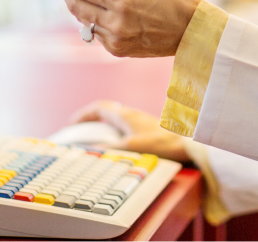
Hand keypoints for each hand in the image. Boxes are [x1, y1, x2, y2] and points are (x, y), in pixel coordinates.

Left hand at [52, 0, 198, 57]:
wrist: (187, 28)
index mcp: (122, 0)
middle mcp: (115, 22)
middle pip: (76, 6)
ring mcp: (114, 40)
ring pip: (82, 20)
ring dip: (76, 5)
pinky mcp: (116, 51)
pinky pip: (95, 32)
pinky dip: (92, 19)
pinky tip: (98, 10)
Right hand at [71, 100, 188, 162]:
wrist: (185, 143)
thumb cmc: (159, 144)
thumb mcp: (129, 148)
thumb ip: (109, 149)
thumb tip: (88, 150)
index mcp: (125, 115)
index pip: (100, 107)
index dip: (84, 114)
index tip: (72, 124)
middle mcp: (131, 114)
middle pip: (107, 111)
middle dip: (91, 120)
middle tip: (80, 133)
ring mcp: (140, 120)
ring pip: (116, 119)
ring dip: (103, 127)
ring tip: (94, 142)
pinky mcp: (147, 128)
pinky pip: (124, 126)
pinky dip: (113, 133)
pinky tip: (114, 147)